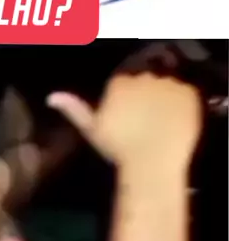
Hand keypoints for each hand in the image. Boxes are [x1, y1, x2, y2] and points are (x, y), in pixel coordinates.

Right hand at [46, 72, 202, 176]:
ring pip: (166, 86)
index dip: (127, 100)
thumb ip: (75, 109)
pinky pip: (186, 94)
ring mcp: (168, 84)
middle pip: (146, 80)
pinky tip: (175, 125)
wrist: (152, 163)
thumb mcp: (92, 130)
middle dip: (146, 96)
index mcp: (119, 83)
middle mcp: (144, 77)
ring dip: (165, 100)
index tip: (130, 118)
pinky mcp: (188, 93)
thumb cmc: (118, 149)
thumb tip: (51, 97)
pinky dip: (183, 106)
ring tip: (162, 125)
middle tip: (147, 123)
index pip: (125, 82)